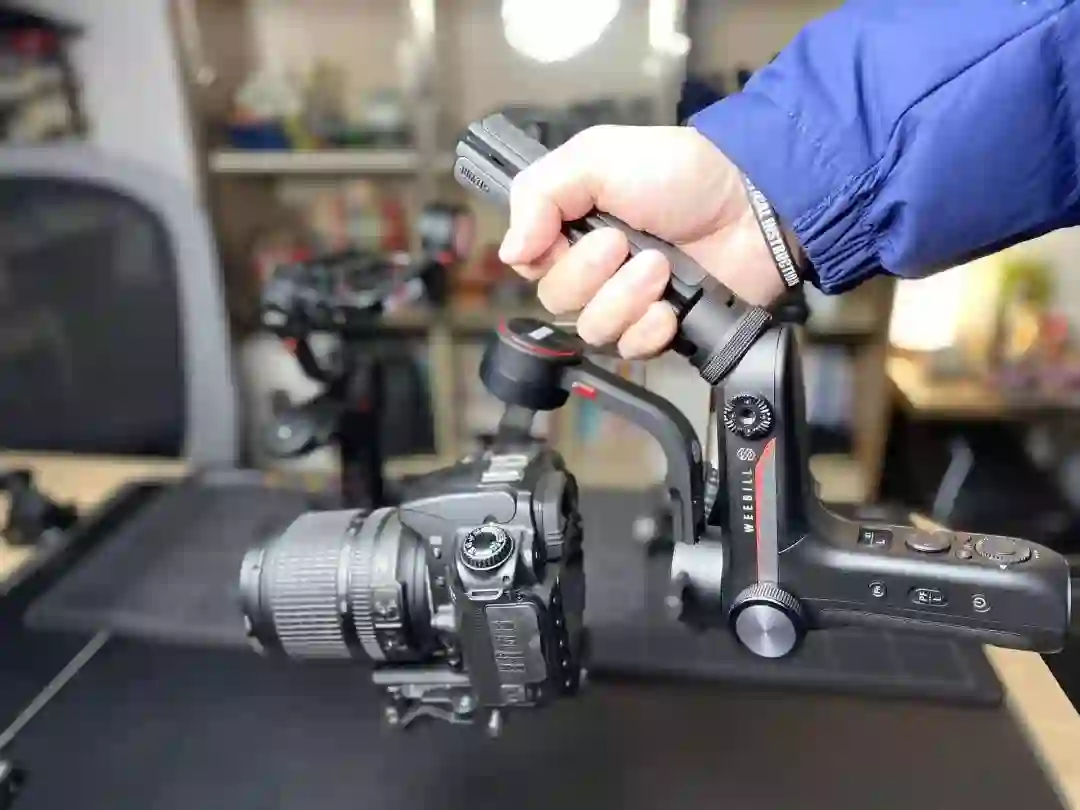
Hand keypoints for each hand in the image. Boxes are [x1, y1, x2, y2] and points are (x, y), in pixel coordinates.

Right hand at [499, 125, 785, 357]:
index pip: (530, 265)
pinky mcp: (662, 332)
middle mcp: (595, 270)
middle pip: (557, 302)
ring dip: (625, 298)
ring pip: (593, 330)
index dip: (545, 257)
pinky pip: (631, 351)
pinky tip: (669, 309)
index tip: (574, 233)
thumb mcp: (594, 157)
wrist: (751, 203)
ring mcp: (629, 304)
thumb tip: (509, 253)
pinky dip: (649, 331)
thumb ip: (537, 194)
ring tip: (661, 268)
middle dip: (592, 274)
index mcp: (573, 228)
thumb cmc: (677, 172)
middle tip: (628, 242)